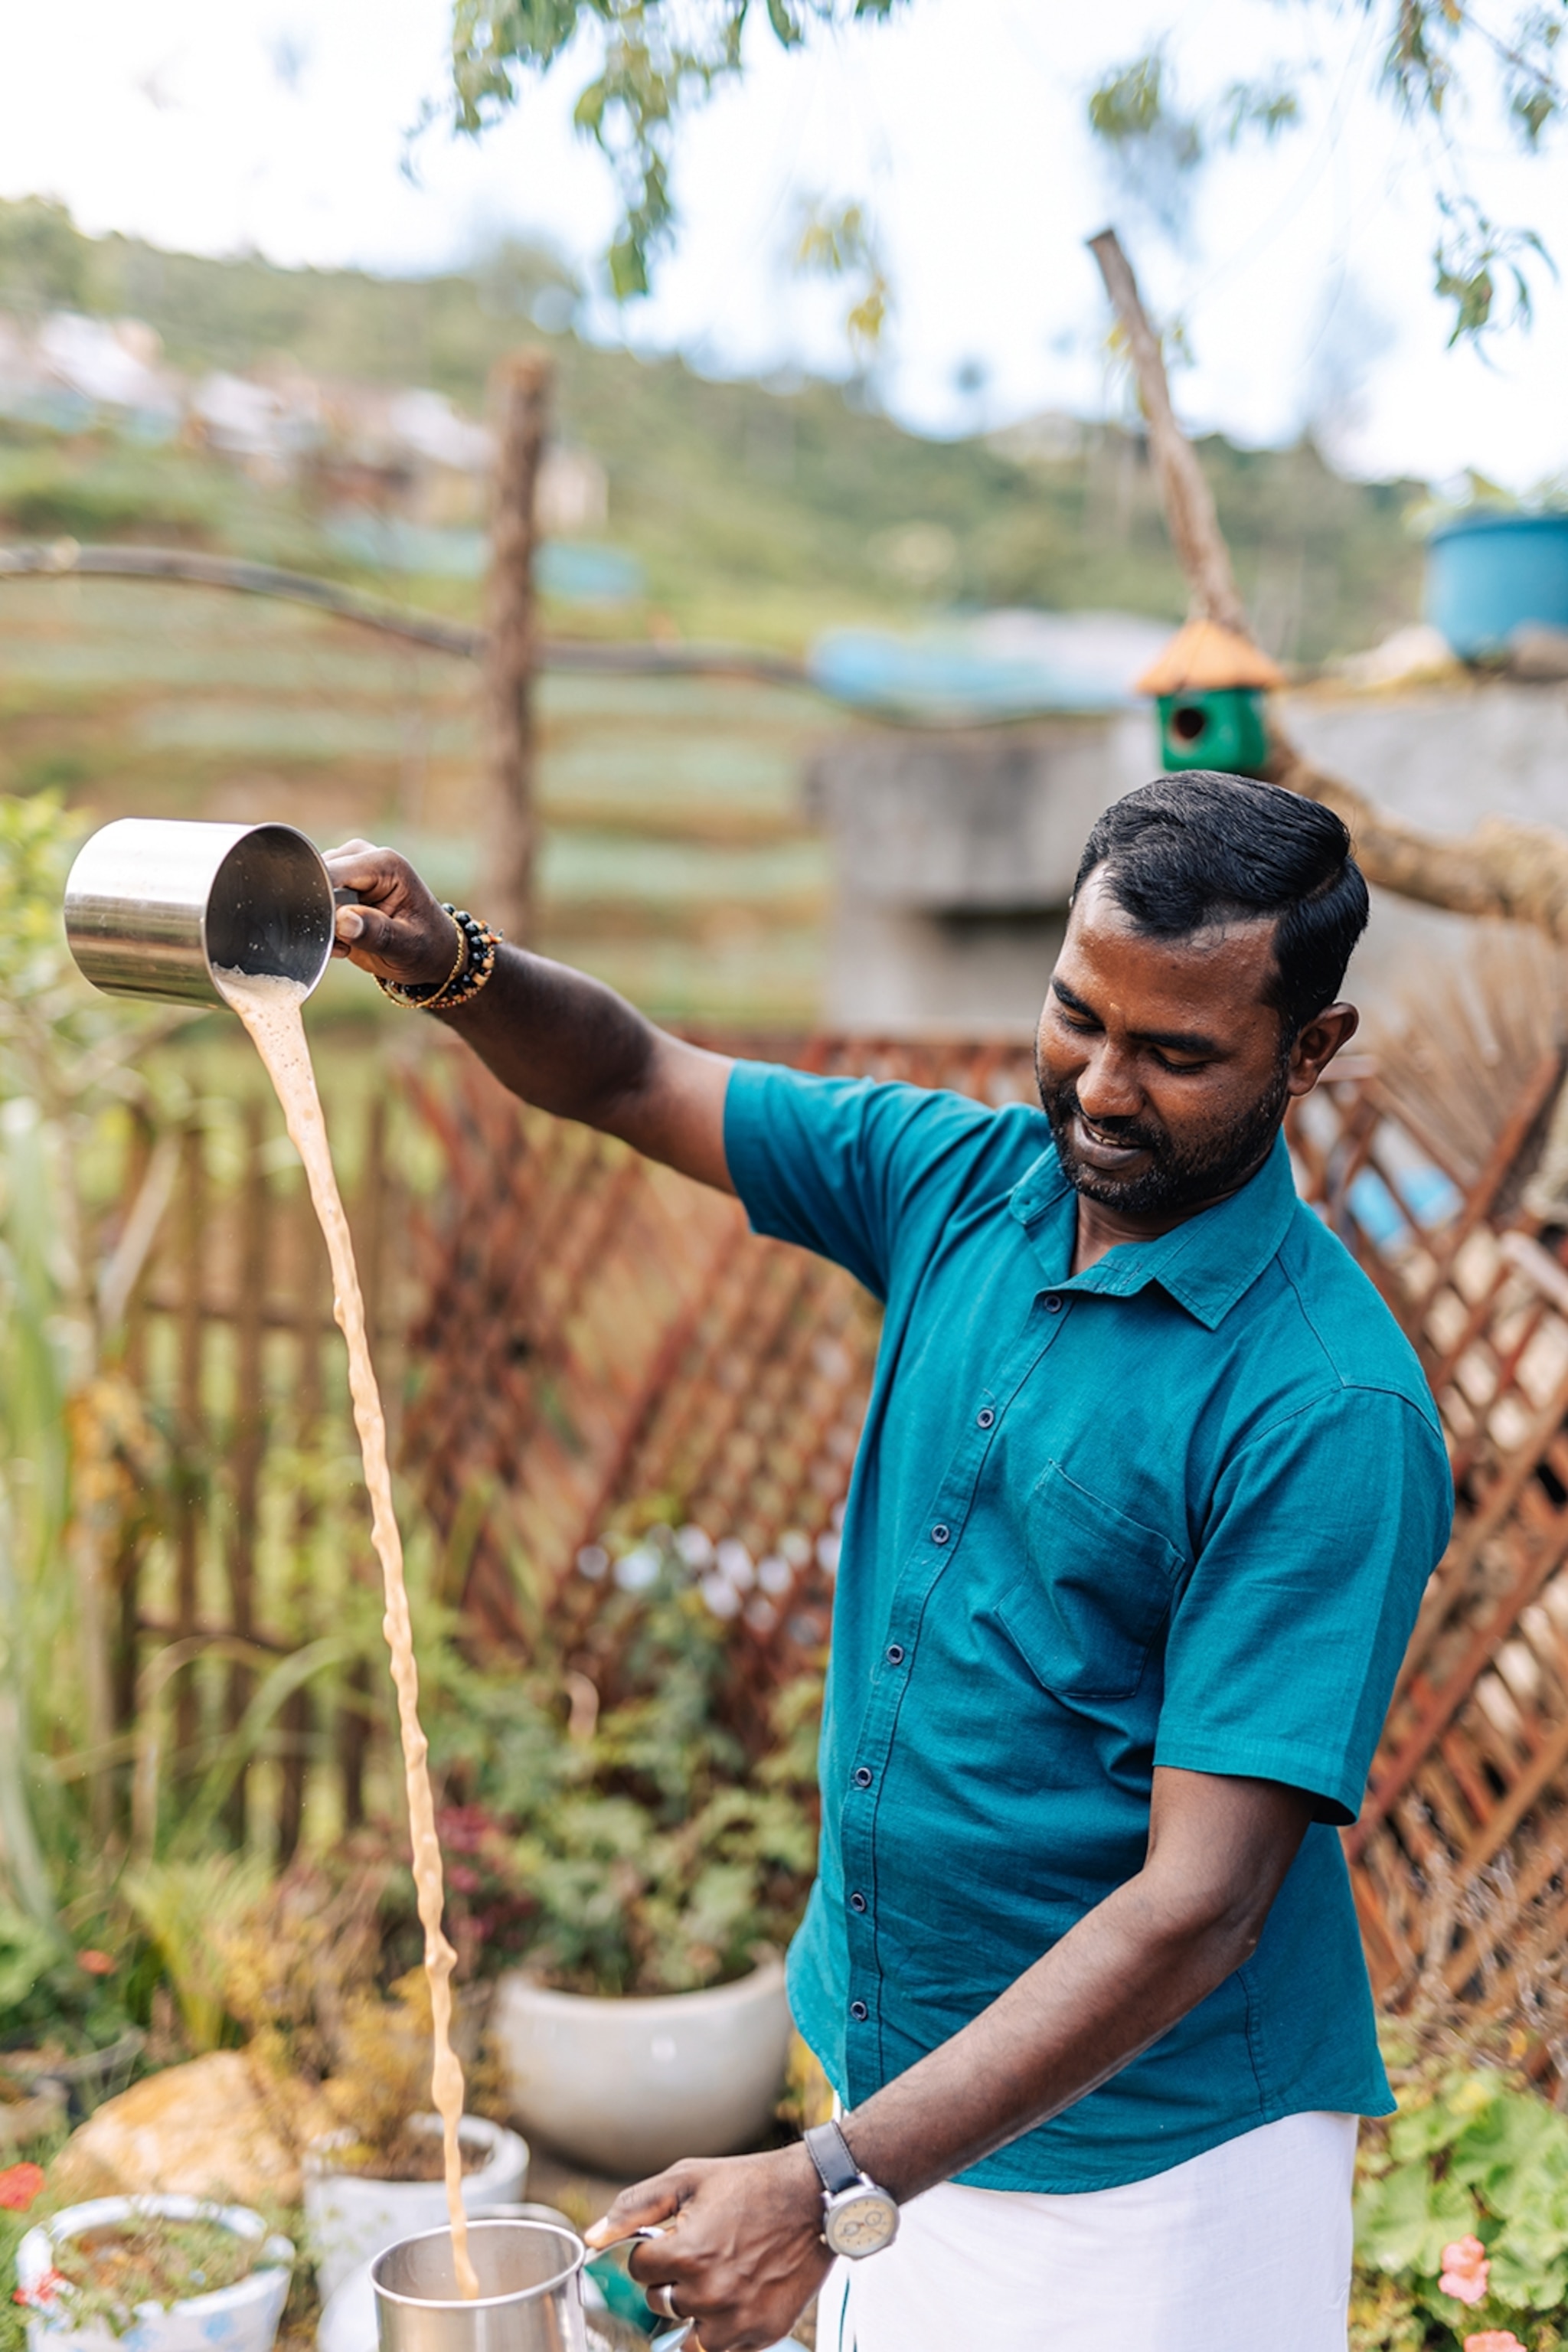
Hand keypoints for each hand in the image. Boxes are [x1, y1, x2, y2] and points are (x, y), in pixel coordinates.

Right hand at [323, 839, 459, 988]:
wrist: (430, 952)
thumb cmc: (425, 947)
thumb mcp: (407, 946)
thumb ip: (376, 933)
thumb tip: (342, 921)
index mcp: (384, 863)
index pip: (332, 873)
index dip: (322, 902)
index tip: (331, 930)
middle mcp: (361, 857)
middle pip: (316, 879)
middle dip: (322, 914)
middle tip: (345, 942)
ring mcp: (346, 869)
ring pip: (309, 891)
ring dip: (322, 922)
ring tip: (349, 943)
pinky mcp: (336, 885)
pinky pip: (311, 902)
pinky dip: (322, 926)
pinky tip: (344, 941)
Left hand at [585, 2144, 830, 2351]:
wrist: (813, 2199)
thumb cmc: (747, 2183)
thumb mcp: (688, 2179)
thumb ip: (633, 2207)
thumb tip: (591, 2239)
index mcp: (686, 2253)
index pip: (639, 2269)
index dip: (654, 2249)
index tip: (678, 2234)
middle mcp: (708, 2294)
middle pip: (660, 2301)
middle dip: (673, 2278)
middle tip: (705, 2249)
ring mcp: (736, 2320)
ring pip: (687, 2331)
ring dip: (694, 2306)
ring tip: (720, 2273)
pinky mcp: (760, 2335)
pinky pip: (720, 2347)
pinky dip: (721, 2326)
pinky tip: (737, 2293)